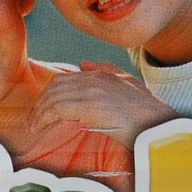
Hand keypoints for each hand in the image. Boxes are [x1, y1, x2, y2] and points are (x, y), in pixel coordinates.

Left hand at [25, 62, 174, 150]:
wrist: (159, 123)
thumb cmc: (147, 111)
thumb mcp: (128, 85)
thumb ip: (107, 72)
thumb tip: (83, 64)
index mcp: (101, 75)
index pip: (65, 79)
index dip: (49, 94)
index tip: (42, 110)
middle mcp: (94, 79)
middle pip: (55, 87)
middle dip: (41, 103)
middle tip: (33, 120)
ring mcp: (92, 92)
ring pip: (53, 98)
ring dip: (39, 113)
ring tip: (33, 127)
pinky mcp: (90, 107)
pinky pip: (58, 109)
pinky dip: (44, 118)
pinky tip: (39, 128)